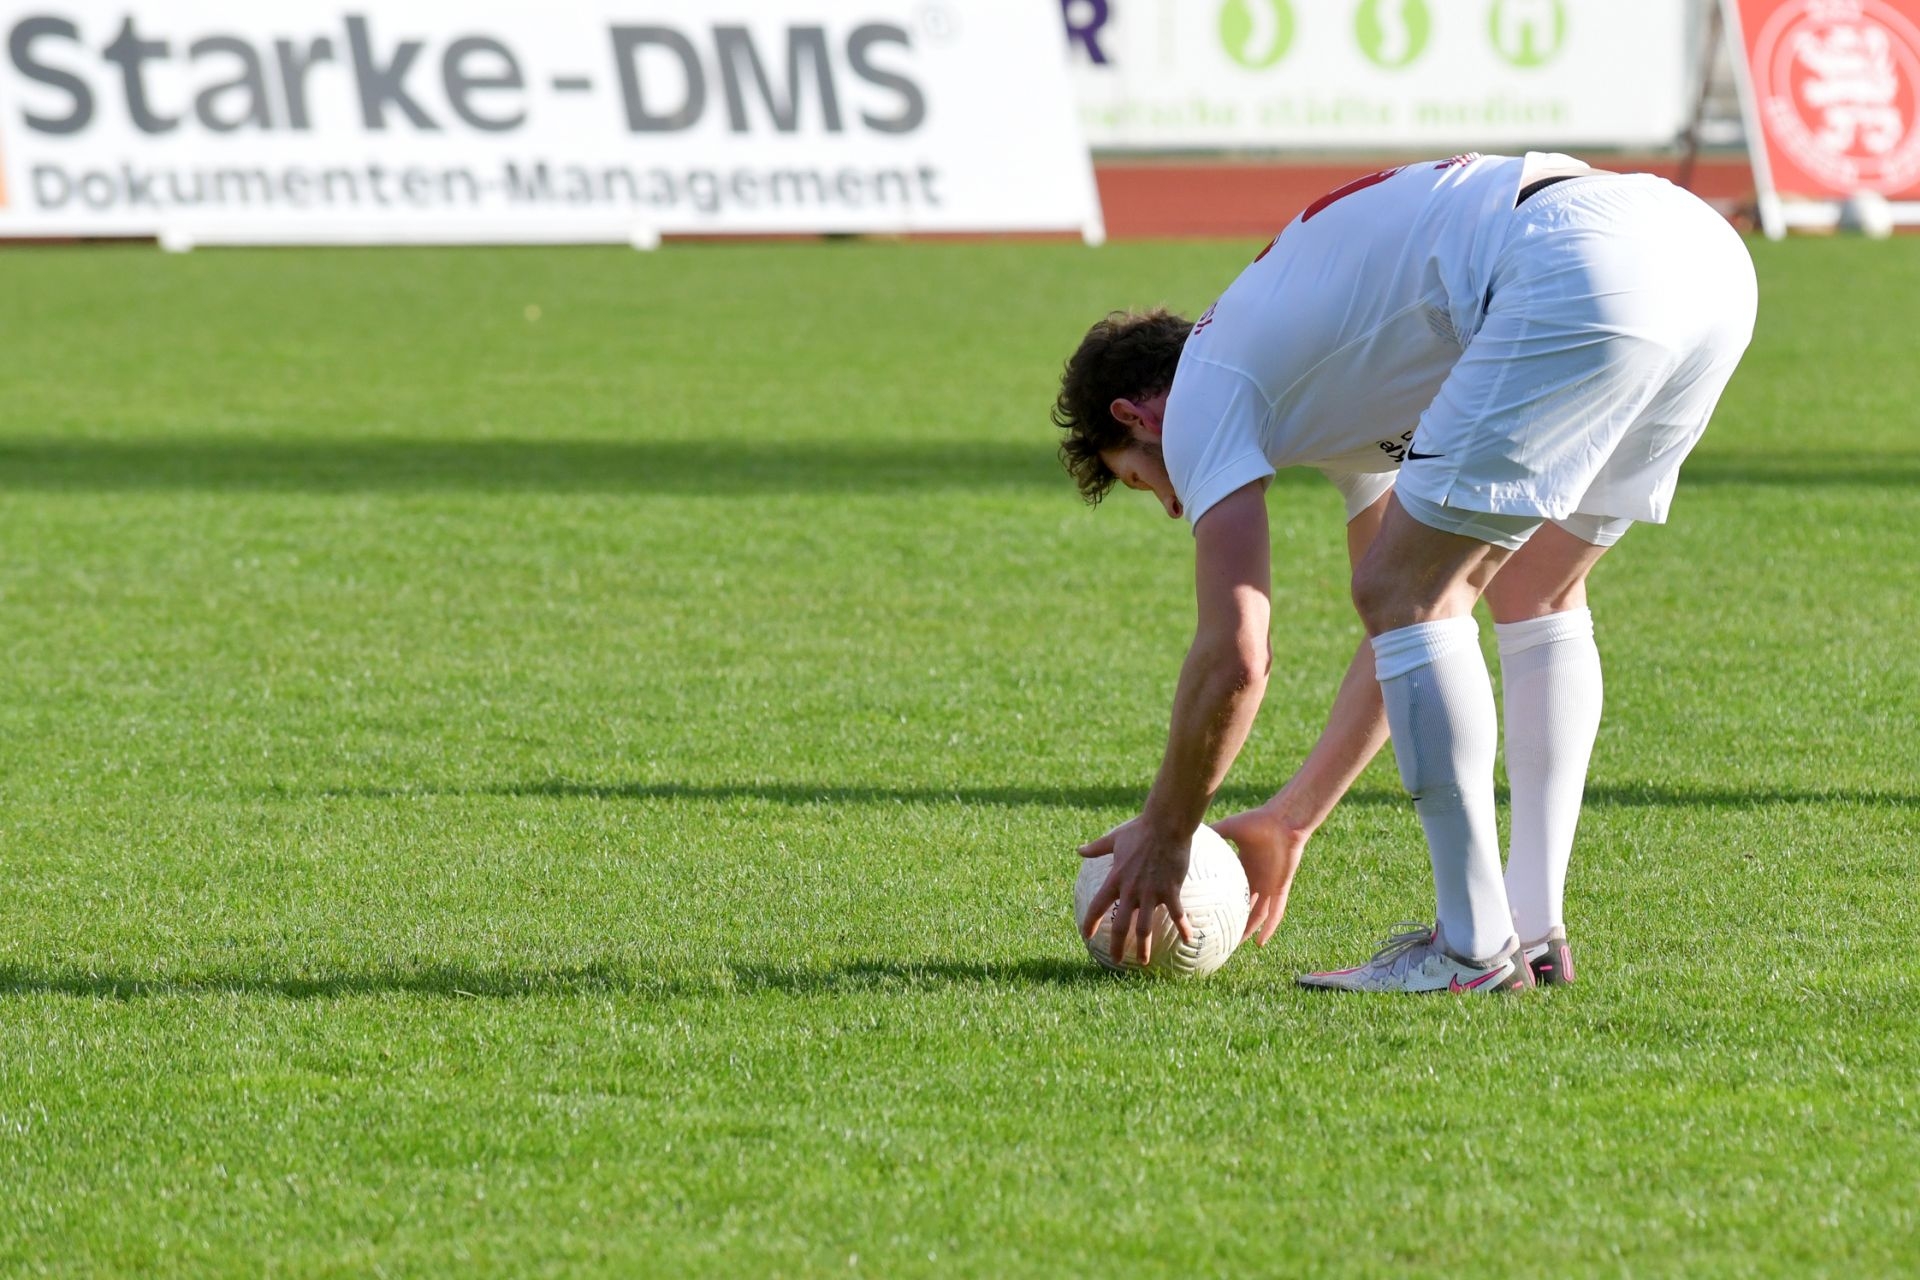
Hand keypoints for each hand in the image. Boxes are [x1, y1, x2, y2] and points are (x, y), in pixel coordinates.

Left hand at [1077, 817, 1194, 965]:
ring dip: (1144, 947)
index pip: (1098, 906)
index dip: (1090, 923)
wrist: (1166, 825)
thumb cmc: (1140, 829)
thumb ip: (1097, 848)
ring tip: (1143, 962)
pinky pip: (1177, 914)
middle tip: (1116, 961)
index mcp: (1115, 878)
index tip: (1086, 936)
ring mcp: (1151, 892)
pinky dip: (1183, 928)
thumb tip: (1079, 850)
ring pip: (1145, 927)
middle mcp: (1131, 890)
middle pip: (1120, 925)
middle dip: (1116, 946)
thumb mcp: (1114, 839)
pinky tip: (1189, 940)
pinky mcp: (1171, 890)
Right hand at [1211, 804, 1310, 945]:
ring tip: (1236, 946)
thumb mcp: (1229, 828)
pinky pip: (1275, 913)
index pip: (1234, 888)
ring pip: (1259, 915)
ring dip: (1249, 930)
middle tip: (1219, 933)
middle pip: (1246, 905)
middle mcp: (1258, 879)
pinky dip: (1269, 928)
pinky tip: (1260, 942)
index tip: (1210, 909)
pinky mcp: (1280, 888)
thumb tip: (1190, 832)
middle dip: (1235, 920)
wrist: (1283, 821)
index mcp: (1246, 866)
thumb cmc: (1258, 820)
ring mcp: (1270, 885)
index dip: (1224, 900)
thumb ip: (1213, 831)